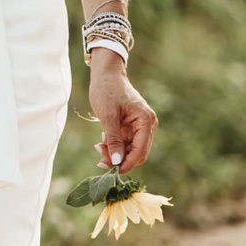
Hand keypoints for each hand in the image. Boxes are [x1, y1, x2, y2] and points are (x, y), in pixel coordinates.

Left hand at [88, 54, 157, 172]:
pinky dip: (114, 145)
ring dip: (115, 152)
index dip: (127, 163)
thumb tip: (117, 161)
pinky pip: (125, 142)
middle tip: (100, 159)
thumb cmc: (107, 90)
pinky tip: (102, 142)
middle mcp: (147, 125)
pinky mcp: (131, 126)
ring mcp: (140, 126)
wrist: (105, 74)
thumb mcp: (108, 116)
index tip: (113, 171)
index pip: (141, 151)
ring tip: (98, 147)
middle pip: (137, 152)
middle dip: (119, 158)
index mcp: (146, 121)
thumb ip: (113, 139)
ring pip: (130, 149)